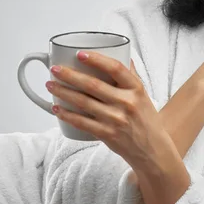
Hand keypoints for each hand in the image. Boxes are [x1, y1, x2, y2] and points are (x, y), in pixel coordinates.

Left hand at [45, 52, 170, 170]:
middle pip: (93, 85)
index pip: (116, 68)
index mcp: (136, 89)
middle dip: (69, 75)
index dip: (96, 59)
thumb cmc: (146, 119)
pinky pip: (82, 122)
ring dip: (63, 93)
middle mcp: (126, 103)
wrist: (153, 151)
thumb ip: (131, 76)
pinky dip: (67, 115)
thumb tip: (122, 53)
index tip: (79, 54)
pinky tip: (56, 108)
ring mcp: (116, 120)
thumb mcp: (143, 95)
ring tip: (50, 85)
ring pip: (83, 103)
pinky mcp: (107, 134)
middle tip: (54, 69)